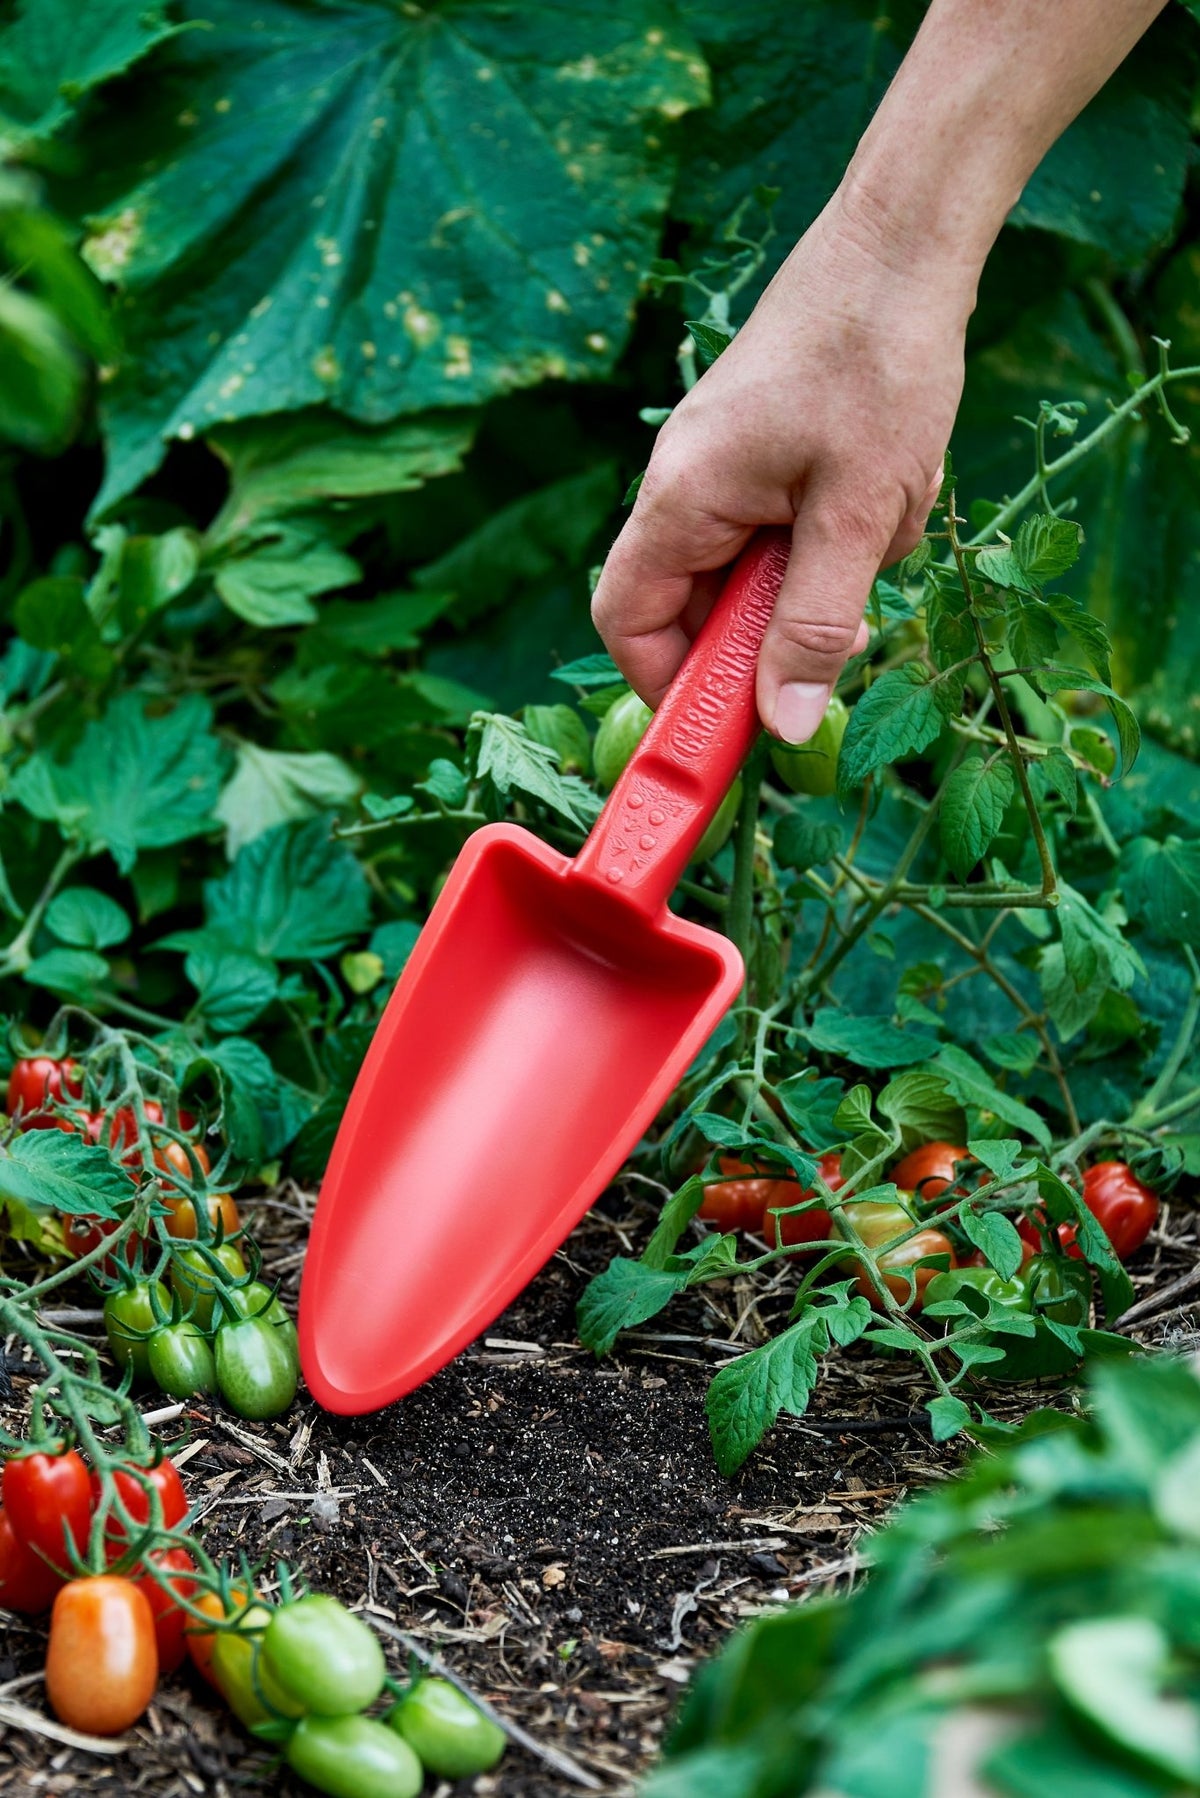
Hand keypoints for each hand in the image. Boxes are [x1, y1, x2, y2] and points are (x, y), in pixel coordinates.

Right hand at [590, 194, 976, 743]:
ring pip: (747, 570)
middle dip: (767, 627)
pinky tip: (881, 499)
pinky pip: (779, 527)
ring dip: (814, 577)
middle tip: (843, 623)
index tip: (733, 722)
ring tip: (877, 525)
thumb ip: (818, 623)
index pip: (627, 621)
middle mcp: (684, 484)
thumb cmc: (879, 359)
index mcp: (681, 497)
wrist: (904, 238)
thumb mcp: (861, 511)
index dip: (666, 685)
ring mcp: (721, 465)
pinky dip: (829, 536)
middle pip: (687, 604)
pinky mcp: (760, 449)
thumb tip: (783, 726)